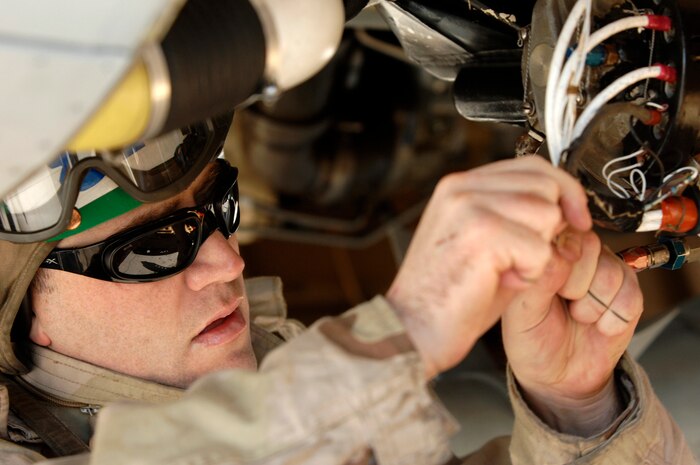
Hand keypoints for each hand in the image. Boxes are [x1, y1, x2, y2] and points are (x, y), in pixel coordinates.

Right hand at [386, 156, 591, 378]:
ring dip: (538, 252)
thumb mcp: (481, 241)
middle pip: (545, 187)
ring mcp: (469, 207)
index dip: (563, 191)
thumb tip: (562, 208)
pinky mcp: (482, 234)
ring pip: (547, 215)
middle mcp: (461, 188)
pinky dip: (530, 274)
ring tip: (505, 270)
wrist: (413, 328)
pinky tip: (500, 282)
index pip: (531, 166)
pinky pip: (540, 250)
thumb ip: (513, 215)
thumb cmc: (448, 295)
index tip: (576, 218)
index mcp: (460, 186)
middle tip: (523, 257)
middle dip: (551, 226)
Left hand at [501, 230, 642, 435]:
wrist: (558, 376)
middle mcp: (577, 254)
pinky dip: (611, 320)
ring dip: (592, 306)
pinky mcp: (629, 292)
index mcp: (545, 250)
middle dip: (573, 284)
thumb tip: (559, 253)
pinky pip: (630, 297)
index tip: (549, 286)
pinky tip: (597, 326)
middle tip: (562, 303)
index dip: (559, 258)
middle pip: (589, 246)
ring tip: (577, 316)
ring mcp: (605, 270)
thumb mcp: (521, 312)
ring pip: (611, 273)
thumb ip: (538, 279)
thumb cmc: (531, 339)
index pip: (560, 229)